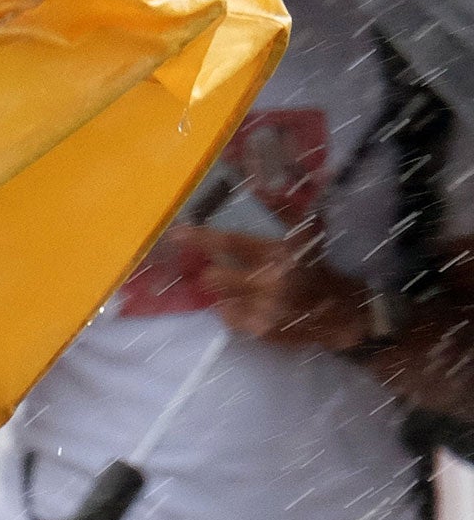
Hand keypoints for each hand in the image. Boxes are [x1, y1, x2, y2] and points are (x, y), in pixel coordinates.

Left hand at [175, 222, 371, 350]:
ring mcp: (263, 311)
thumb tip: (260, 187)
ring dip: (225, 292)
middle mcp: (268, 284)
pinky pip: (229, 319)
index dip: (200, 238)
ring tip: (245, 289)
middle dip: (213, 272)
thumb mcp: (305, 236)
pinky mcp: (261, 332)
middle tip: (220, 269)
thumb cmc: (319, 270)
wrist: (343, 314)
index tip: (175, 233)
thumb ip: (282, 211)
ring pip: (218, 299)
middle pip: (213, 277)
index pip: (230, 243)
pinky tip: (252, 305)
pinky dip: (234, 310)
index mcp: (278, 256)